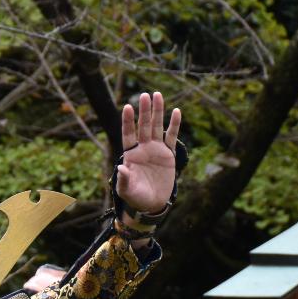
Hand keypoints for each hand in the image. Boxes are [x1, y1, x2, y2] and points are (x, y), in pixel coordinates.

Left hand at [114, 91, 181, 218]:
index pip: (128, 134)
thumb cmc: (136, 197)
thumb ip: (124, 179)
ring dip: (157, 112)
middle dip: (144, 111)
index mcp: (131, 154)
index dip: (128, 121)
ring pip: (157, 127)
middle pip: (143, 126)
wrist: (152, 204)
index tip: (127, 107)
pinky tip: (176, 111)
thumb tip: (121, 167)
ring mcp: (156, 150)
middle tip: (145, 95)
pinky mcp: (168, 155)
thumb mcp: (127, 190)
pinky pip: (172, 137)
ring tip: (158, 95)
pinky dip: (174, 125)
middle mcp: (143, 148)